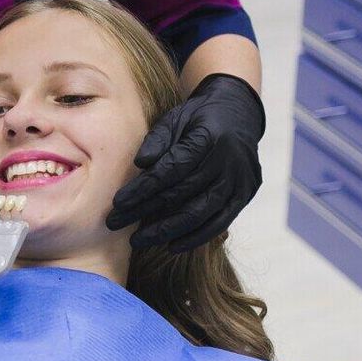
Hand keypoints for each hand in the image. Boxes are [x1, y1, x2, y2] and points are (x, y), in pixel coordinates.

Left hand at [106, 73, 263, 252]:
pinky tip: (172, 246)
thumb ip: (157, 140)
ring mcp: (239, 180)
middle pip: (182, 193)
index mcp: (209, 137)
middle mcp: (228, 161)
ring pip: (200, 213)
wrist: (239, 114)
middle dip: (146, 211)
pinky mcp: (244, 194)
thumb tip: (140, 164)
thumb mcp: (175, 118)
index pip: (172, 169)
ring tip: (139, 240)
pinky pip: (220, 222)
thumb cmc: (198, 118)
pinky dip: (196, 237)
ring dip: (167, 230)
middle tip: (116, 223)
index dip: (144, 187)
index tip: (118, 202)